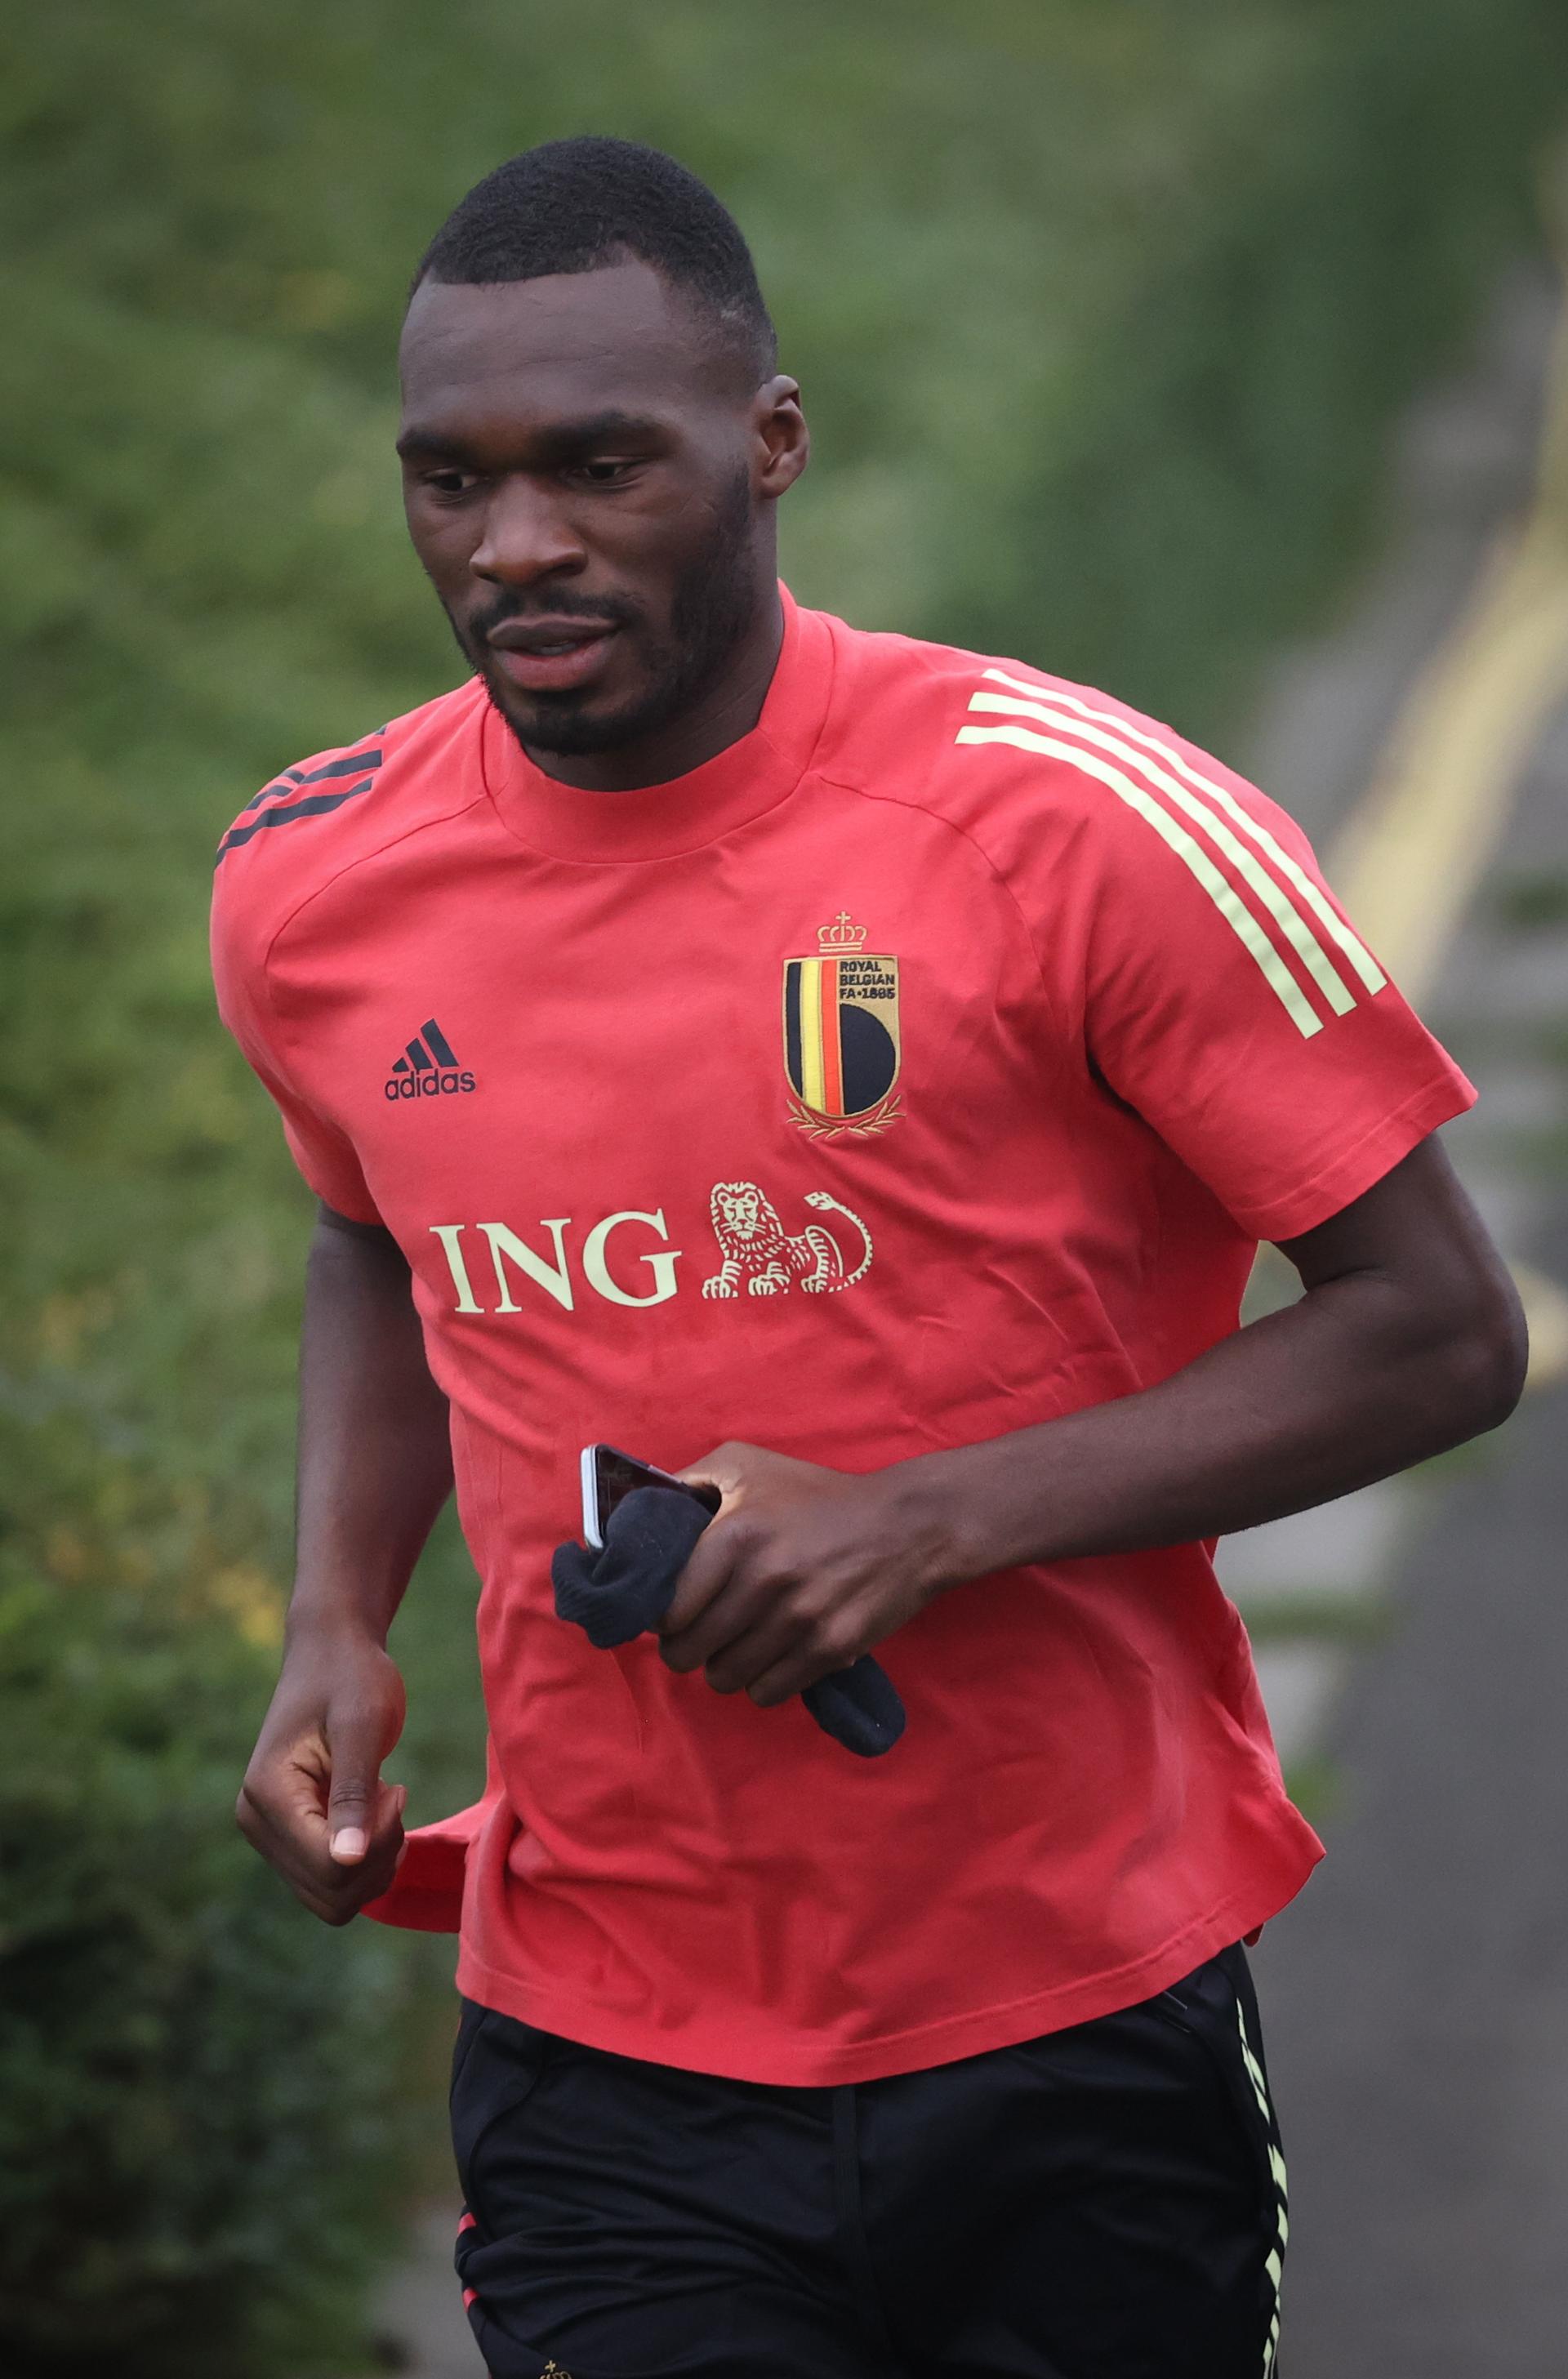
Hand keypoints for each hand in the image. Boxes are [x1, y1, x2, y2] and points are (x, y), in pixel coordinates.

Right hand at [236, 1626, 407, 1924]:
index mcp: (266, 1796)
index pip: (328, 1867)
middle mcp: (257, 1824)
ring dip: (376, 1860)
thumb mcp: (361, 1726)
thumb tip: (346, 1861)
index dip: (377, 1842)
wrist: (332, 1653)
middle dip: (378, 1855)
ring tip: (384, 1800)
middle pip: (332, 1894)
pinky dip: (367, 1858)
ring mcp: (271, 1834)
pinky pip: (333, 1882)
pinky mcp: (291, 1837)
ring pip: (334, 1898)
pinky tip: (374, 1809)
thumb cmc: (351, 1678)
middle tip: (394, 1795)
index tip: (397, 1789)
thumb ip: (353, 1793)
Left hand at [657, 1442, 952, 1707]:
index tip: (673, 1610)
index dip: (661, 1616)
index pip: (665, 1610)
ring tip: (738, 1642)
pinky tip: (771, 1654)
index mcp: (735, 1535)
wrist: (909, 1526)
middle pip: (686, 1652)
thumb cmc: (820, 1495)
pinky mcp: (829, 1650)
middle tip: (700, 1631)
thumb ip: (688, 1482)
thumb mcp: (749, 1464)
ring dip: (723, 1666)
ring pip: (723, 1679)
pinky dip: (761, 1681)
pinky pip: (766, 1693)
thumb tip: (639, 1512)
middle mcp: (763, 1581)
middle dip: (686, 1647)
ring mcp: (798, 1621)